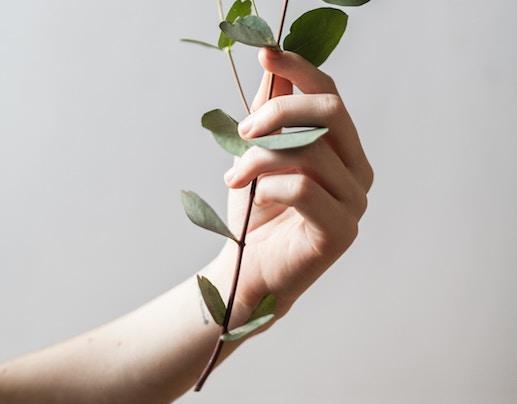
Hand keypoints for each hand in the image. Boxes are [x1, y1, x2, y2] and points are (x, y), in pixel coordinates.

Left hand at [212, 48, 372, 319]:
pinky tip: (252, 198)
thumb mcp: (259, 155)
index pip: (331, 95)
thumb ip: (271, 115)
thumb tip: (273, 66)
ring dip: (261, 158)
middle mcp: (359, 172)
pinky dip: (268, 187)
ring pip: (311, 152)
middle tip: (244, 130)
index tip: (266, 54)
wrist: (249, 269)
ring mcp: (356, 202)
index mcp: (344, 150)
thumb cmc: (255, 213)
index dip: (301, 70)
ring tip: (234, 176)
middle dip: (280, 112)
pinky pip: (303, 189)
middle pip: (330, 113)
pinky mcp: (342, 231)